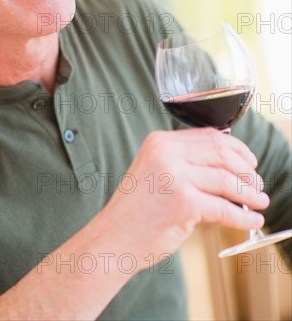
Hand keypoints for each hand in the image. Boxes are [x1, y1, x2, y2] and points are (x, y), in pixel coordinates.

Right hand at [104, 127, 268, 262]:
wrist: (114, 237)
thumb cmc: (136, 210)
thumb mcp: (155, 172)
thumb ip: (185, 163)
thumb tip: (231, 168)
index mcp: (159, 141)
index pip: (210, 136)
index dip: (237, 149)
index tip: (249, 162)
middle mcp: (166, 153)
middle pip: (222, 154)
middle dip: (246, 171)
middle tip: (257, 185)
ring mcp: (174, 176)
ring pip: (227, 180)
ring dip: (249, 194)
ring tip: (258, 202)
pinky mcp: (183, 202)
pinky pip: (224, 208)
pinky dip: (242, 217)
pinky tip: (250, 221)